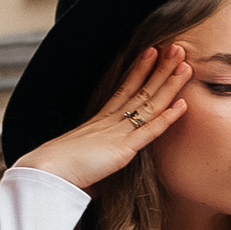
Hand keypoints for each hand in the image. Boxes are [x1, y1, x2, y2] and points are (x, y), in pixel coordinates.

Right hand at [20, 44, 191, 192]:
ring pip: (149, 104)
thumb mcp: (78, 159)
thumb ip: (91, 163)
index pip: (125, 90)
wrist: (46, 172)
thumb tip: (93, 181)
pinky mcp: (123, 150)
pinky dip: (167, 118)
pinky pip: (150, 131)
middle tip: (176, 48)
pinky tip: (182, 104)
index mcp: (99, 122)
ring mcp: (117, 133)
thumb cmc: (57, 170)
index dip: (139, 70)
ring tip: (184, 63)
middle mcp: (110, 122)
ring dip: (169, 84)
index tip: (151, 52)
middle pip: (141, 90)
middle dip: (160, 68)